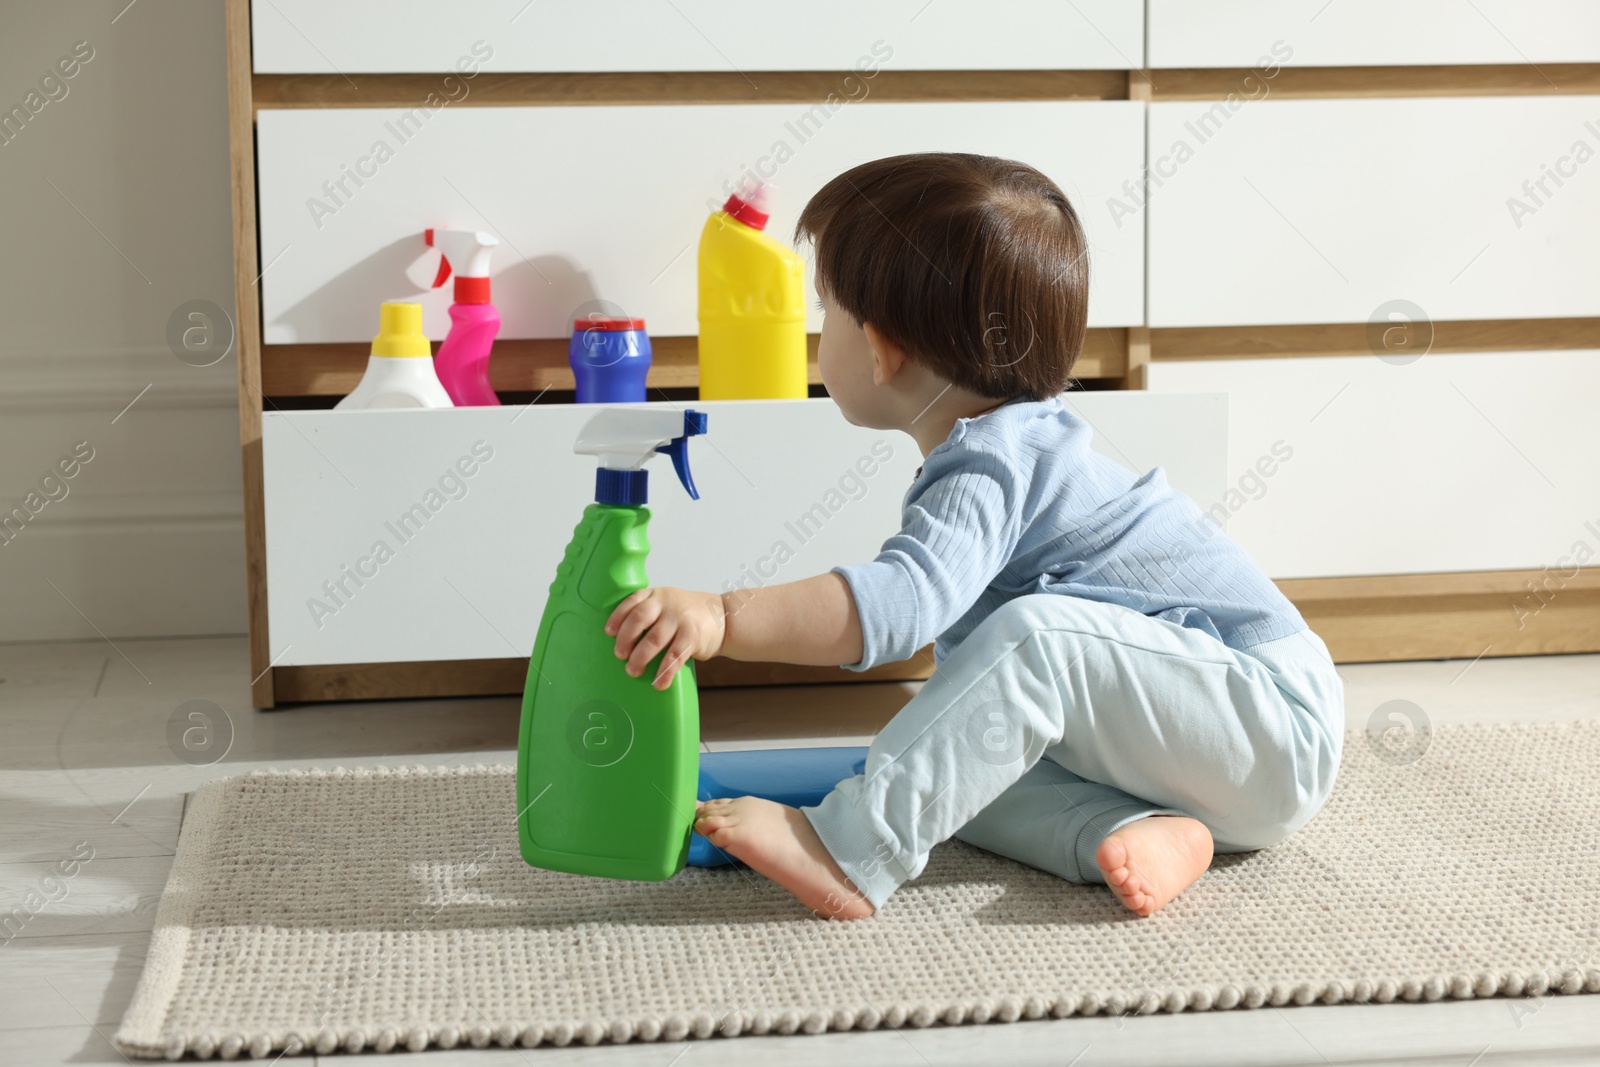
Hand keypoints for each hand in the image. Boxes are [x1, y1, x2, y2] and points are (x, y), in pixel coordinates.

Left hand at [604, 587, 726, 689]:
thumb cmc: (688, 614)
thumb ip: (649, 614)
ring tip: (633, 671)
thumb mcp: (667, 603)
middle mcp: (667, 604)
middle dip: (625, 640)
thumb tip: (622, 642)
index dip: (617, 618)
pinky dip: (664, 672)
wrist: (723, 616)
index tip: (608, 633)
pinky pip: (674, 657)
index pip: (631, 603)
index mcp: (656, 595)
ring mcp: (680, 619)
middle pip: (639, 620)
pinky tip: (659, 683)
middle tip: (620, 655)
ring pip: (654, 640)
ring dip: (640, 658)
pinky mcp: (693, 636)